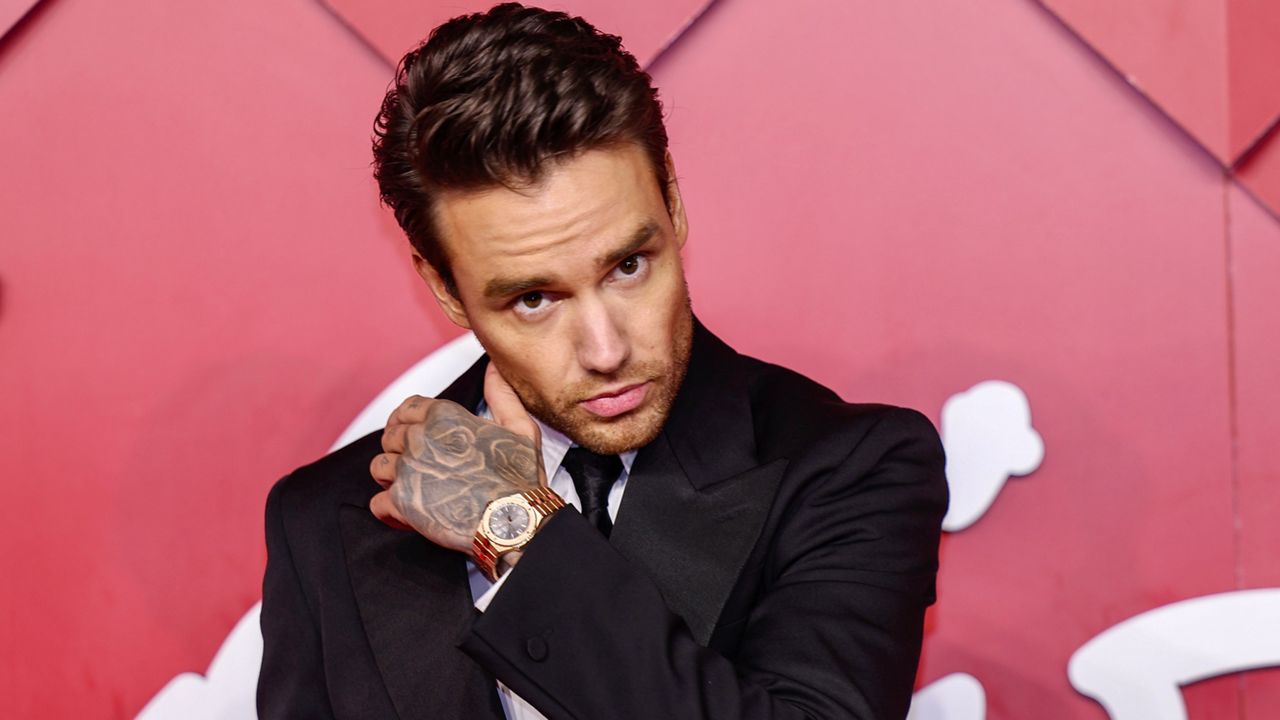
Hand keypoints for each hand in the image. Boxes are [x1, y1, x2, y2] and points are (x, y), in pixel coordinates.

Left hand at [369, 363, 546, 552]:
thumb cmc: (519, 478)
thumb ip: (502, 396)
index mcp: (444, 417)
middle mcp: (421, 439)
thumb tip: (493, 370)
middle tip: (419, 466)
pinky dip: (389, 511)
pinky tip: (408, 514)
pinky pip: (377, 503)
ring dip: (392, 479)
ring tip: (414, 488)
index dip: (406, 421)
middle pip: (389, 437)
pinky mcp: (402, 503)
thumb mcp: (520, 429)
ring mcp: (408, 471)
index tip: (411, 433)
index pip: (406, 408)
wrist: (514, 522)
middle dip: (400, 451)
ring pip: (379, 468)